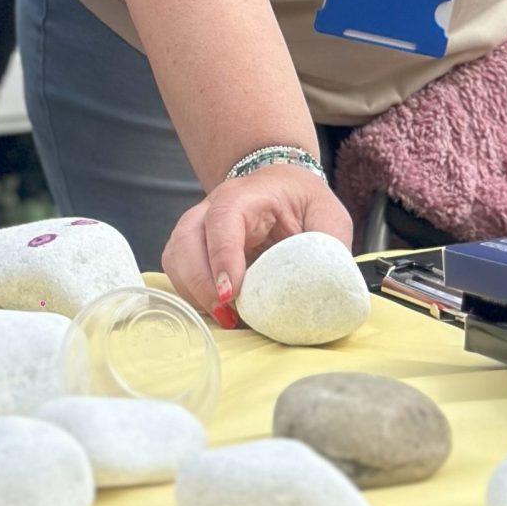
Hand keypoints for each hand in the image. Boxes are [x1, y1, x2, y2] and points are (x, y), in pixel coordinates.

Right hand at [161, 165, 354, 316]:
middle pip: (187, 239)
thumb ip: (329, 246)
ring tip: (227, 319)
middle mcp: (212, 206)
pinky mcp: (193, 247)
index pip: (223, 218)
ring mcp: (198, 226)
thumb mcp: (328, 215)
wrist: (282, 186)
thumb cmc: (304, 201)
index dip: (222, 255)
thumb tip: (330, 288)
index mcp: (247, 195)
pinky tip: (218, 310)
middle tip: (229, 316)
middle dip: (201, 283)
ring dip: (194, 292)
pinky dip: (192, 295)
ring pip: (177, 257)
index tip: (231, 293)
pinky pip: (179, 271)